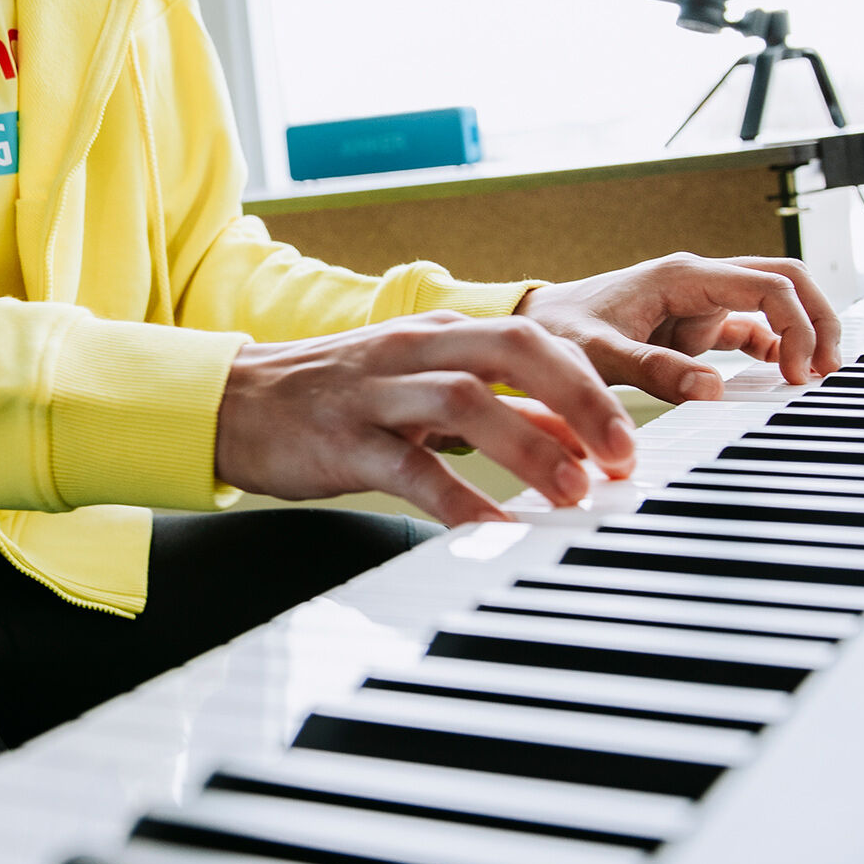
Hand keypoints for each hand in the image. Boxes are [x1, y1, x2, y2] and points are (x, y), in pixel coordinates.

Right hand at [214, 311, 637, 526]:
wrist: (232, 402)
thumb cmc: (336, 398)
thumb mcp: (420, 389)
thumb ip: (497, 408)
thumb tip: (575, 434)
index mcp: (439, 333)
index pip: (533, 338)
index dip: (590, 384)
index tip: (630, 440)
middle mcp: (412, 349)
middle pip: (512, 349)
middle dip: (578, 398)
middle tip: (619, 458)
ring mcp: (375, 391)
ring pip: (463, 400)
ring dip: (528, 445)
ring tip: (571, 495)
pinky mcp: (341, 438)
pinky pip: (406, 467)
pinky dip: (455, 499)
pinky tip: (489, 530)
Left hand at [518, 252, 841, 402]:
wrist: (536, 325)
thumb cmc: (560, 330)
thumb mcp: (599, 353)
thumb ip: (652, 370)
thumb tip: (713, 389)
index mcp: (683, 275)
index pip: (767, 285)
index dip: (798, 325)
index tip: (800, 374)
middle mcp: (698, 281)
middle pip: (784, 280)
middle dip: (817, 318)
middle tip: (830, 370)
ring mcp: (699, 302)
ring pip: (772, 304)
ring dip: (799, 333)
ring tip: (815, 378)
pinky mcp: (694, 326)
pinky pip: (748, 331)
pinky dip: (772, 350)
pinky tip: (782, 378)